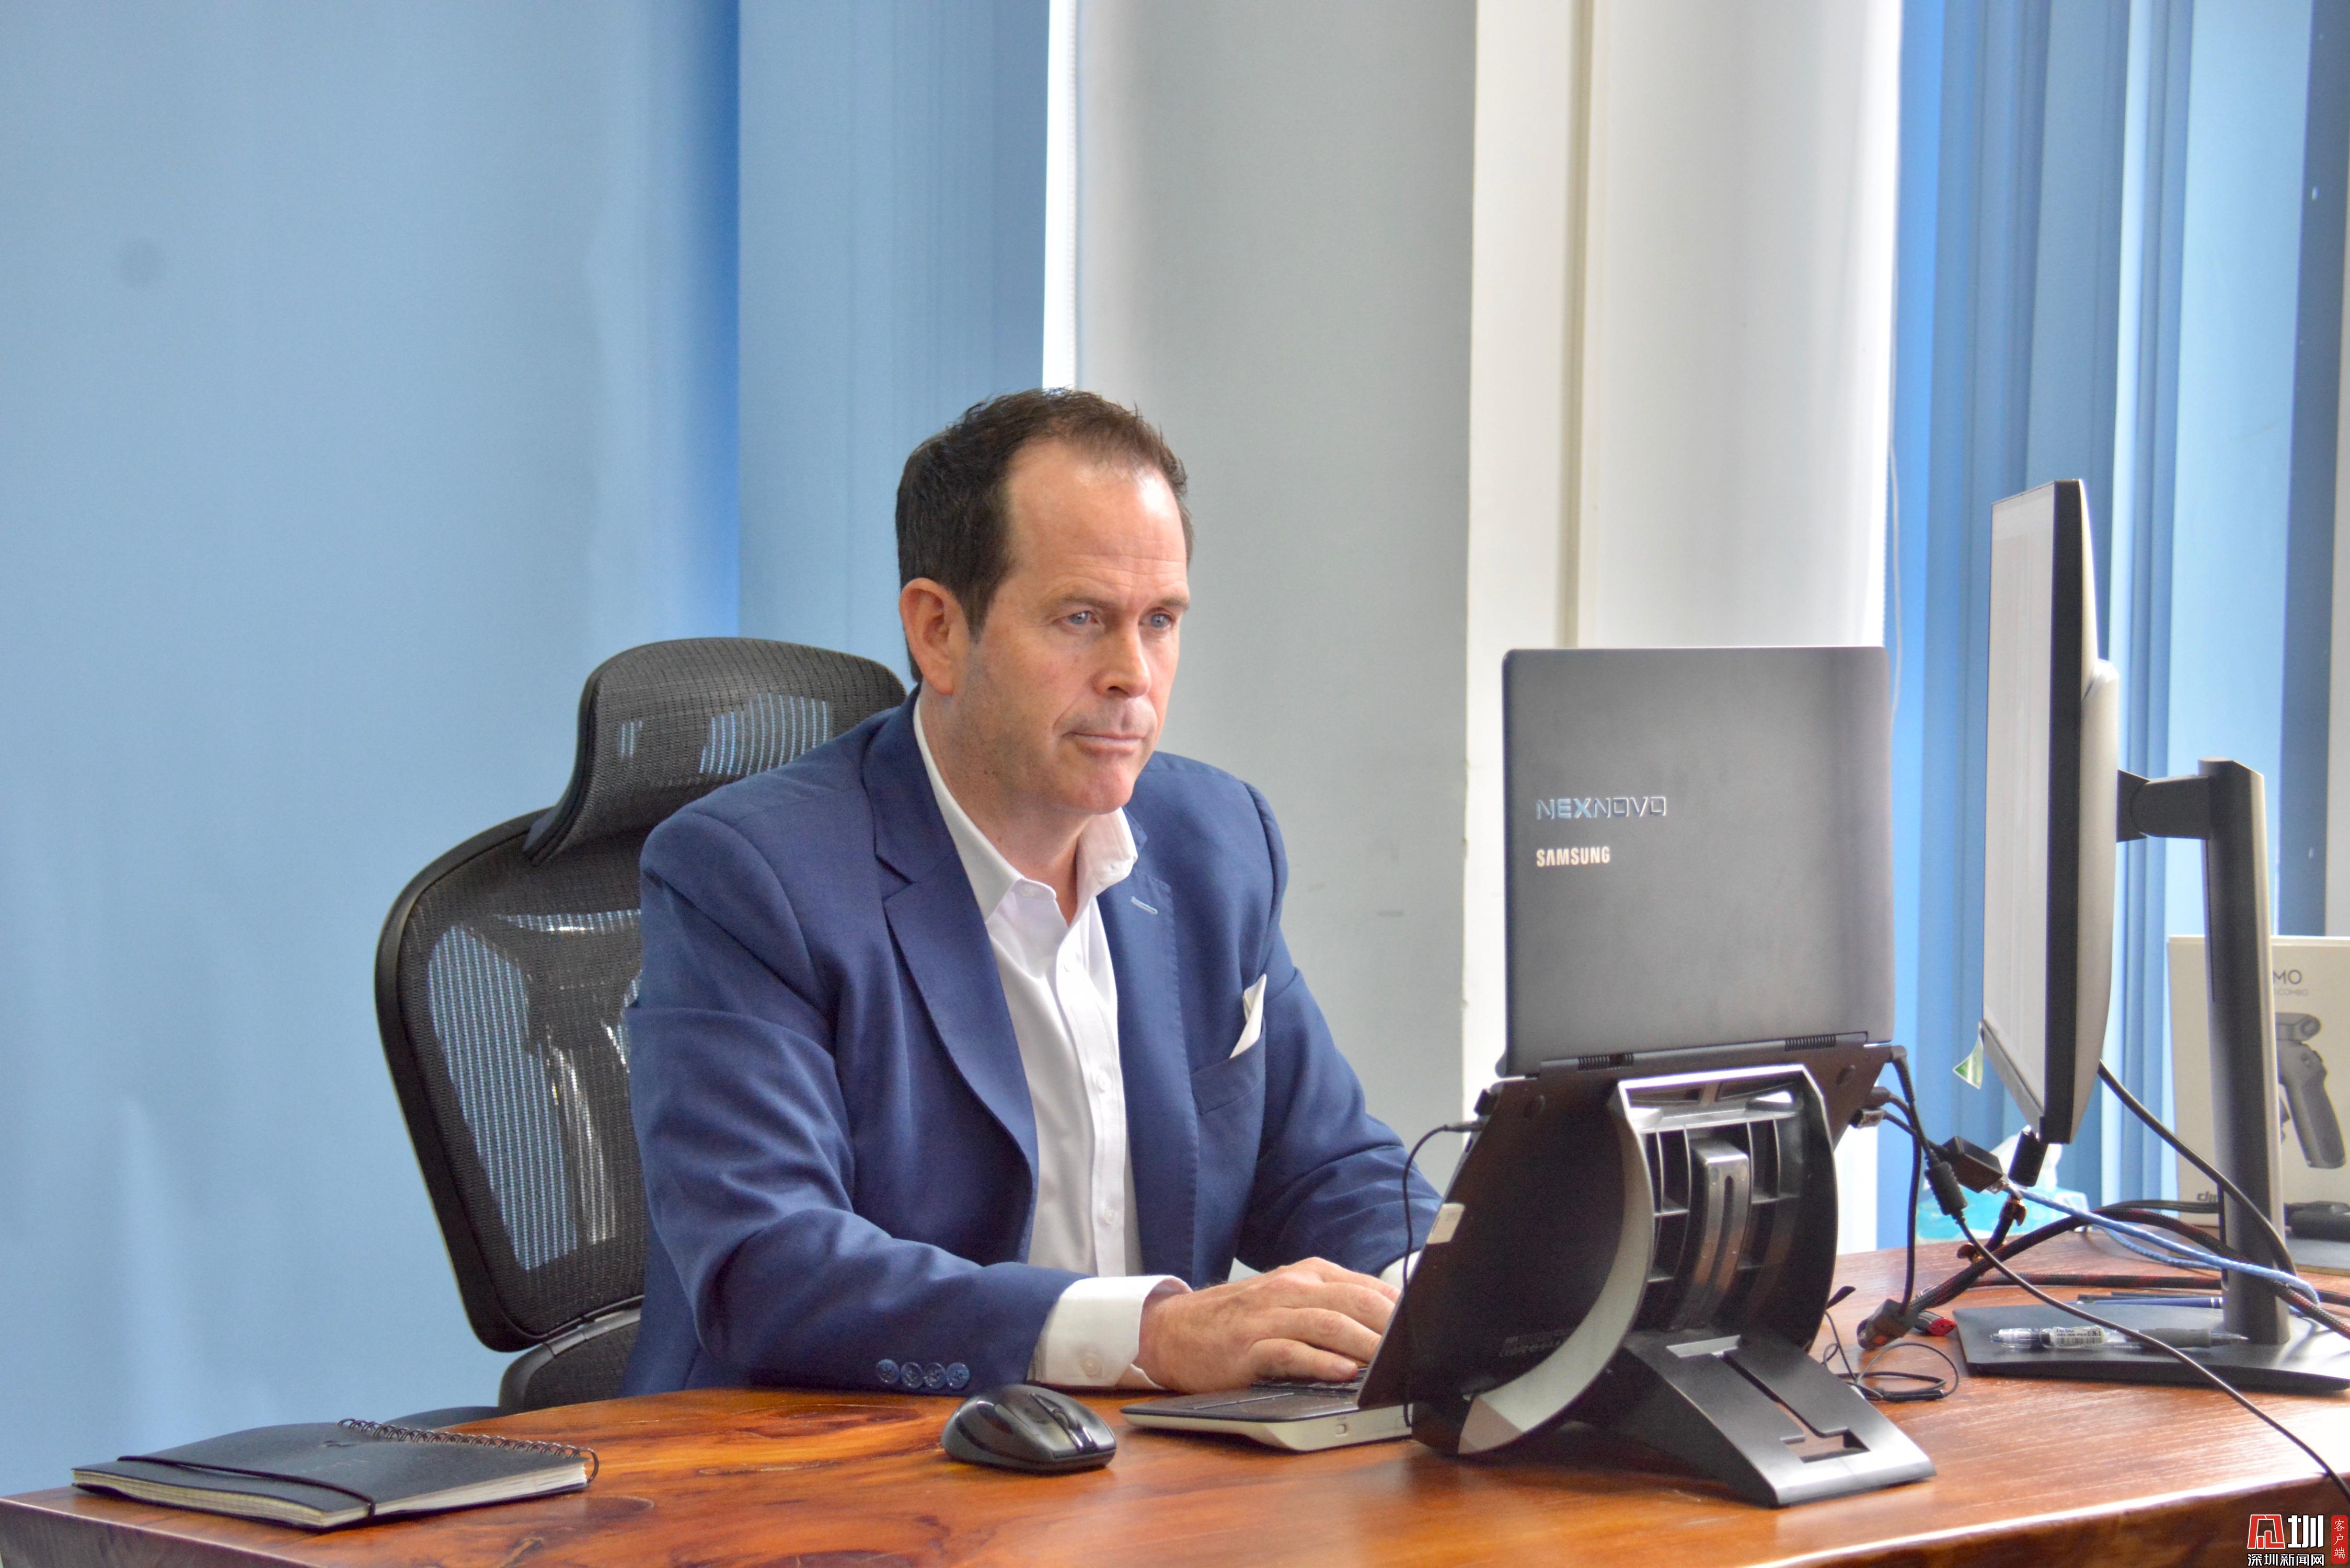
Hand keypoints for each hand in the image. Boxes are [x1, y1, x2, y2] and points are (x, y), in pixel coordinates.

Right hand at [1135, 1257, 1398, 1391]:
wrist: (1174, 1330)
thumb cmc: (1241, 1319)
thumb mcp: (1290, 1299)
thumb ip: (1334, 1305)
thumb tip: (1389, 1323)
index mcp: (1308, 1275)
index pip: (1368, 1287)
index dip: (1402, 1309)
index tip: (1428, 1330)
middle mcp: (1292, 1289)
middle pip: (1355, 1302)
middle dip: (1392, 1326)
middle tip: (1421, 1348)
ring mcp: (1269, 1316)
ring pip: (1328, 1324)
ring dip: (1365, 1344)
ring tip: (1391, 1362)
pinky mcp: (1249, 1346)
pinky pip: (1291, 1352)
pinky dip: (1320, 1362)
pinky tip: (1343, 1372)